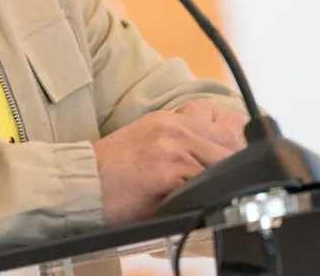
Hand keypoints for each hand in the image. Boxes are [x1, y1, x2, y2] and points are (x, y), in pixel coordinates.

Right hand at [91, 105, 245, 223]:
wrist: (83, 183)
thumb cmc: (111, 170)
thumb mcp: (145, 140)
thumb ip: (177, 140)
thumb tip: (211, 156)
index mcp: (168, 119)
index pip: (218, 118)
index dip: (233, 139)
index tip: (236, 154)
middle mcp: (173, 128)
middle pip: (227, 142)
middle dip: (234, 164)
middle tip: (233, 181)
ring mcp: (172, 148)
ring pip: (221, 163)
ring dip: (219, 182)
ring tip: (213, 194)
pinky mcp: (169, 172)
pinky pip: (204, 184)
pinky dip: (204, 195)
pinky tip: (195, 201)